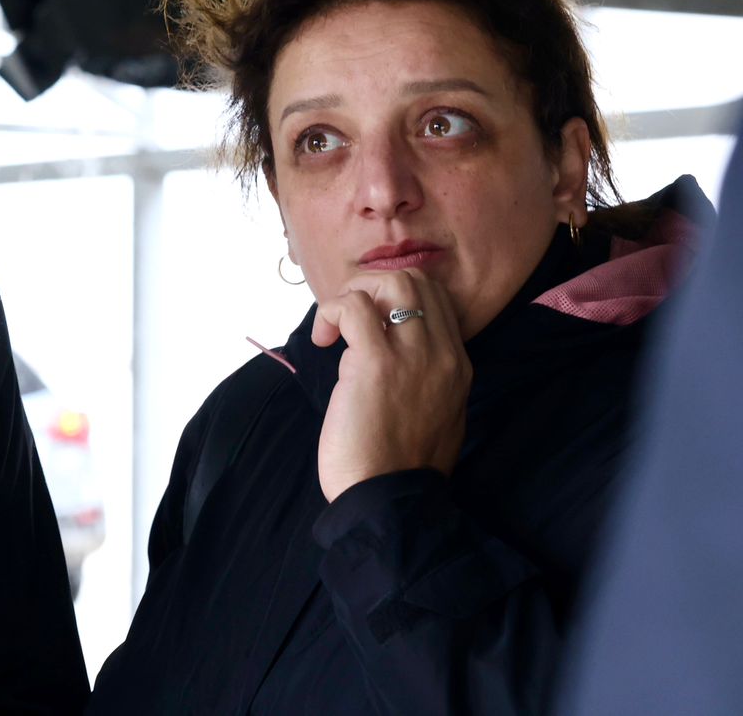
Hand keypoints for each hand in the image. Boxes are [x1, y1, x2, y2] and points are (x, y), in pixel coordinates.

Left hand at [311, 269, 471, 502]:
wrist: (390, 502)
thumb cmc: (400, 465)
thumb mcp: (436, 414)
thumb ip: (427, 376)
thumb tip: (393, 345)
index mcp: (458, 366)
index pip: (436, 297)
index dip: (394, 296)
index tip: (368, 320)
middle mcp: (443, 355)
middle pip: (415, 279)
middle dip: (373, 285)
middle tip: (348, 319)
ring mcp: (413, 356)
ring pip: (390, 281)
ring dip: (352, 294)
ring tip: (335, 329)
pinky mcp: (376, 363)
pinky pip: (353, 306)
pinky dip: (331, 311)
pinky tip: (323, 339)